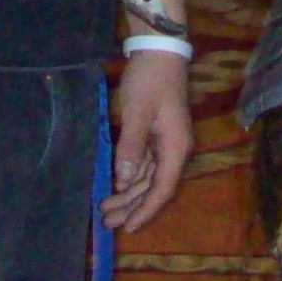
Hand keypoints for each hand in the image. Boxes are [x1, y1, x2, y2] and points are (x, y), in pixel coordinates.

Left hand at [103, 48, 192, 233]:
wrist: (159, 52)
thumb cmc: (150, 81)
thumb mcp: (137, 112)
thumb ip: (130, 146)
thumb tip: (123, 179)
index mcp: (176, 147)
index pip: (163, 189)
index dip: (146, 210)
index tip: (128, 228)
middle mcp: (175, 150)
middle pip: (154, 188)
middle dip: (132, 207)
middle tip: (106, 223)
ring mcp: (167, 143)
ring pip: (148, 178)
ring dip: (129, 194)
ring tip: (105, 210)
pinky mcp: (157, 135)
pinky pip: (145, 165)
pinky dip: (130, 177)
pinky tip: (115, 185)